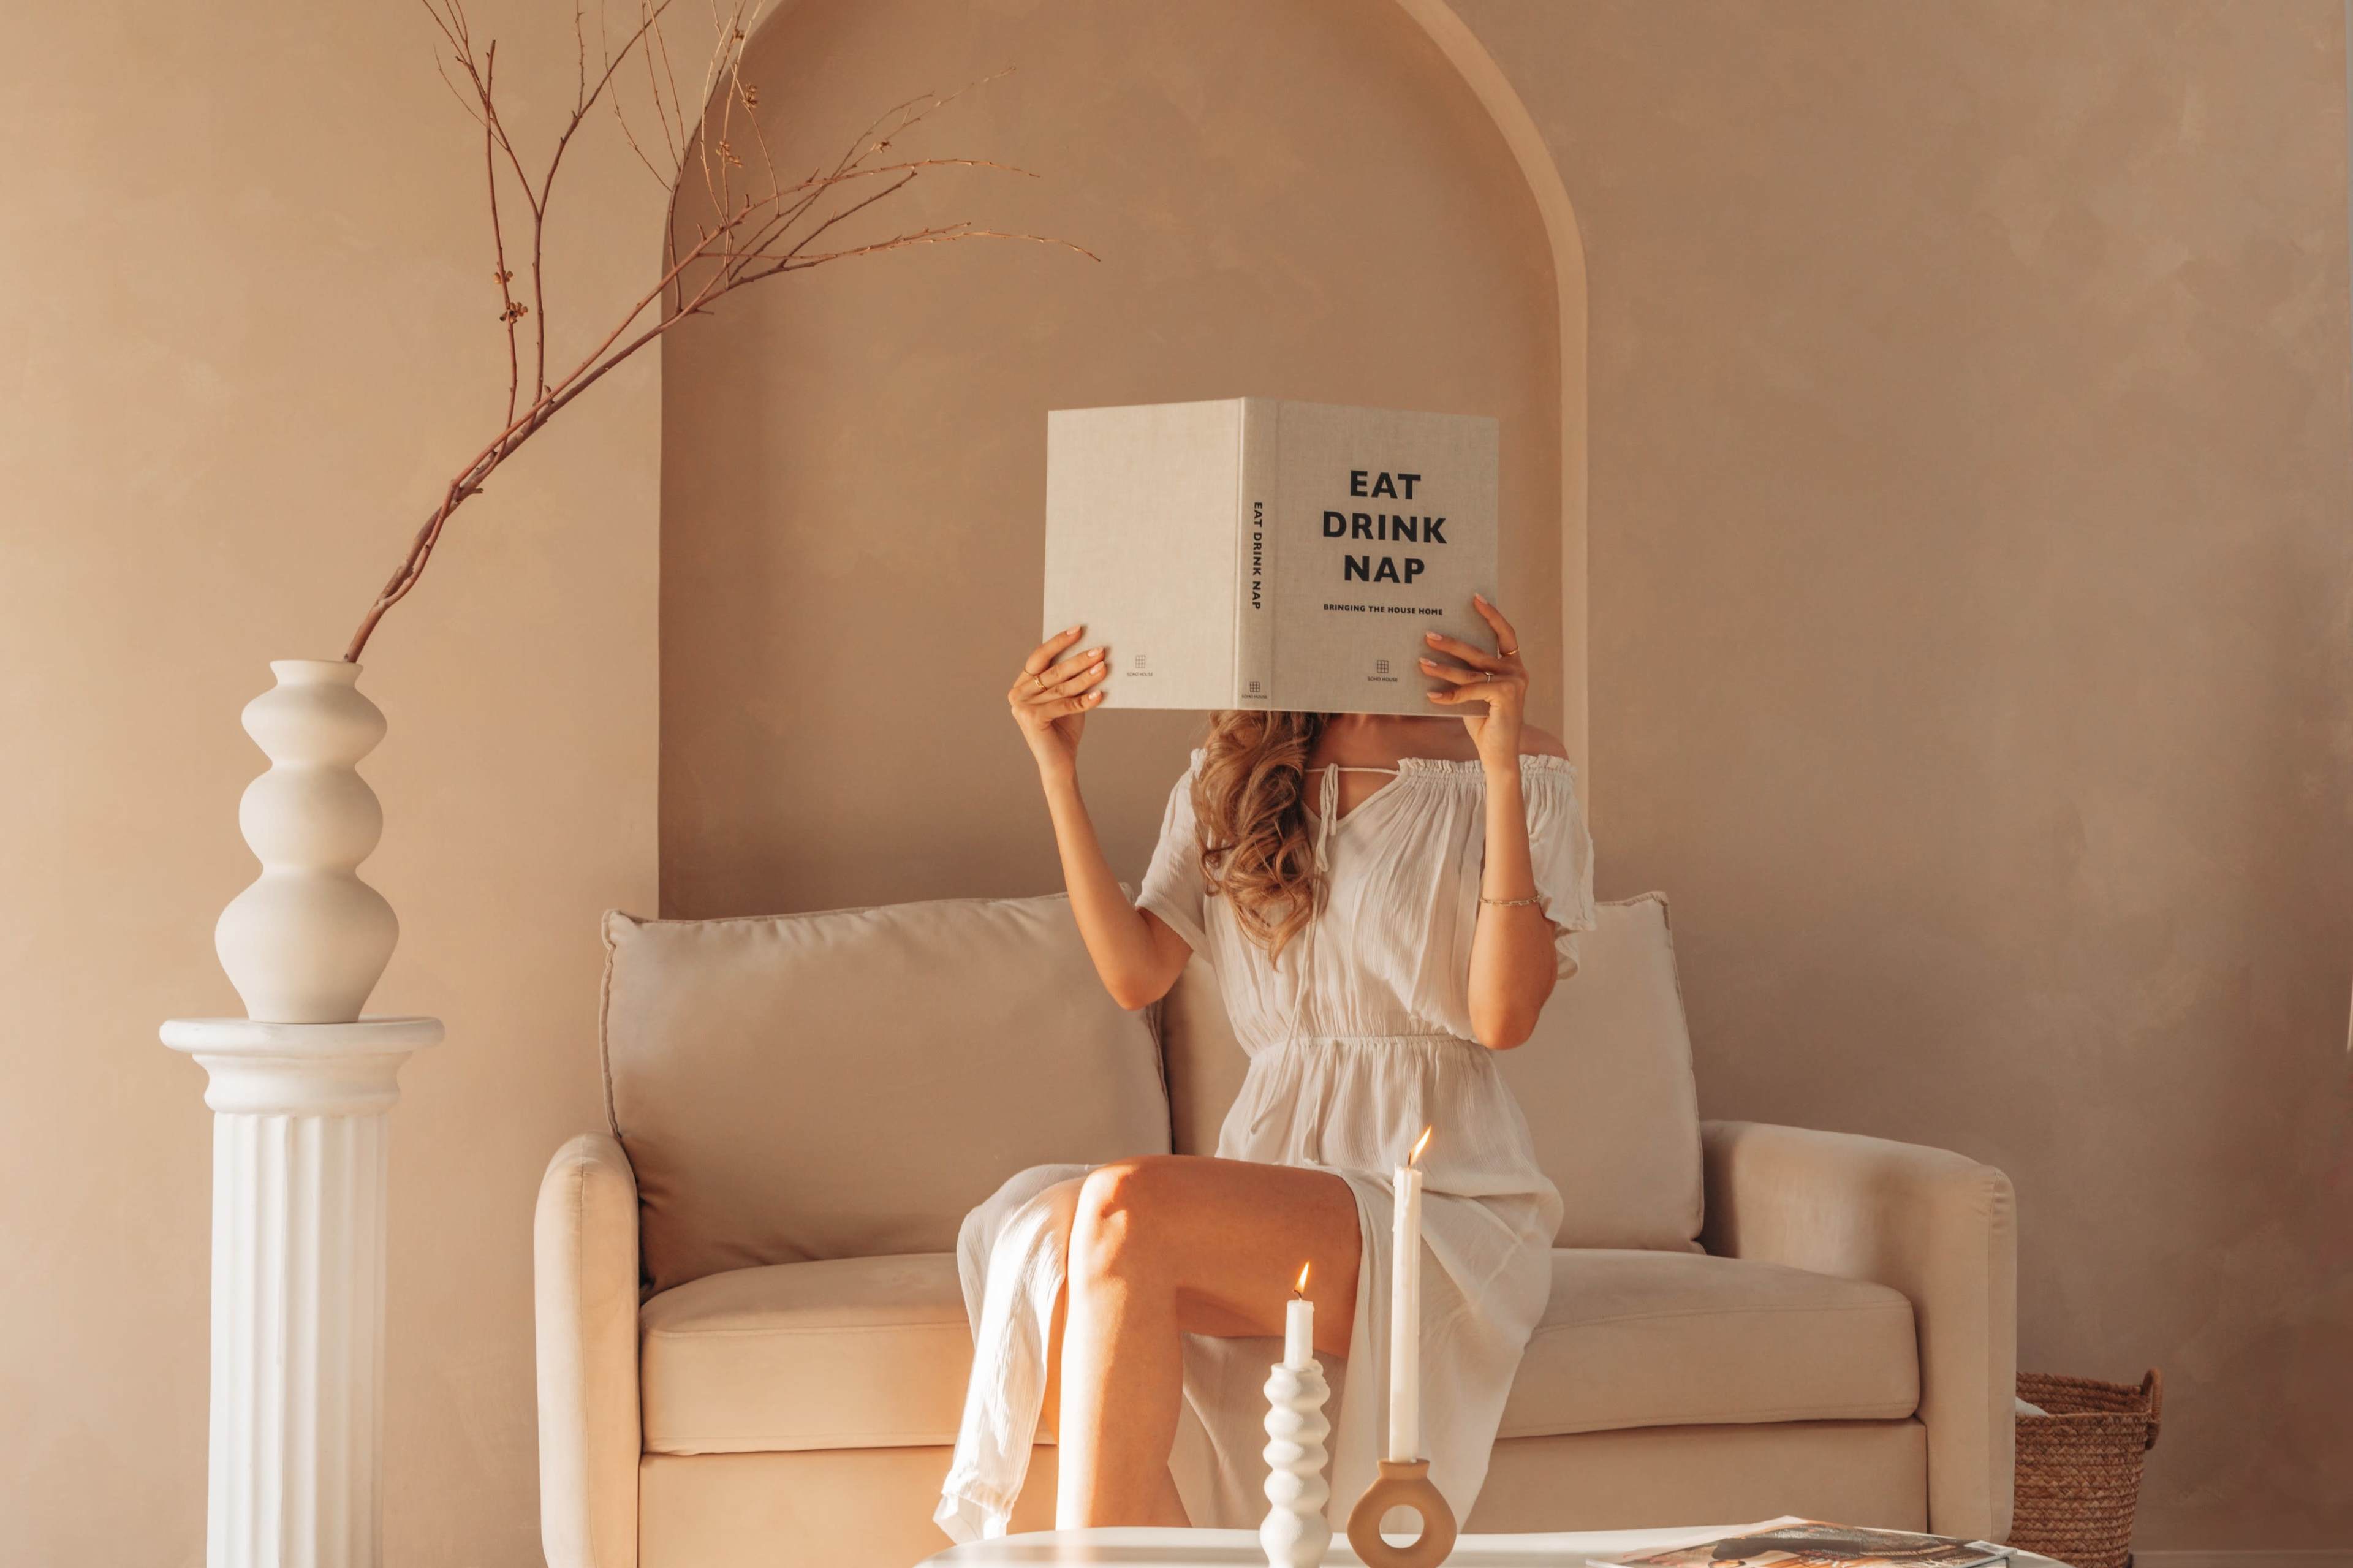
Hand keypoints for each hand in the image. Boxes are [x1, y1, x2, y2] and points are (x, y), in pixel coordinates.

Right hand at [1010, 623, 1109, 778]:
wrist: (1059, 763)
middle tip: (1100, 650)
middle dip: (1078, 659)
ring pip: (1060, 688)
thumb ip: (1070, 679)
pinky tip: (1101, 694)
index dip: (1059, 641)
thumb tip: (1093, 653)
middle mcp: (1017, 693)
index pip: (1040, 657)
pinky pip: (1064, 705)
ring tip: (1104, 668)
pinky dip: (1084, 700)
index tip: (1079, 629)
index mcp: (1023, 684)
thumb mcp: (1067, 698)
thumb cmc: (1065, 728)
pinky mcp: (1031, 719)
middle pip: (1052, 671)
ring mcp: (1021, 706)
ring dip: (1085, 677)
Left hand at [1419, 592, 1526, 766]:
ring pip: (1470, 671)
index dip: (1491, 614)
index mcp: (1512, 665)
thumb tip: (1434, 655)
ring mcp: (1514, 682)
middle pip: (1479, 650)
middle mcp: (1516, 670)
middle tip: (1428, 634)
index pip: (1505, 633)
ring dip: (1443, 666)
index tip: (1475, 597)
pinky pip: (1470, 690)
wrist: (1498, 754)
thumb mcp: (1474, 693)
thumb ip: (1466, 674)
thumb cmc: (1483, 722)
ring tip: (1421, 662)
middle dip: (1451, 642)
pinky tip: (1431, 696)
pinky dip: (1449, 695)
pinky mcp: (1506, 695)